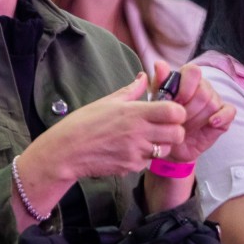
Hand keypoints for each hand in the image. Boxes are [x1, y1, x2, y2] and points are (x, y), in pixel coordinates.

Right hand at [30, 72, 186, 182]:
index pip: (175, 111)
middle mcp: (139, 132)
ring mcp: (136, 151)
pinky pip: (148, 161)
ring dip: (162, 145)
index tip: (170, 112)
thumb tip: (144, 76)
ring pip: (165, 149)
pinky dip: (145, 157)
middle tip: (164, 128)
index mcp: (136, 112)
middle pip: (177, 133)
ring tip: (148, 139)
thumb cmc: (84, 123)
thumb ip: (132, 90)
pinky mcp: (131, 166)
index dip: (177, 112)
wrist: (66, 151)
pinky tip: (131, 150)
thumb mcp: (108, 101)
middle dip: (175, 130)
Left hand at [152, 62, 234, 162]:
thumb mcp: (156, 103)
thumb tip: (159, 63)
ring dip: (197, 119)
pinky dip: (221, 117)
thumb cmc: (163, 122)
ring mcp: (215, 101)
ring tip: (185, 128)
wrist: (170, 146)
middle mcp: (203, 87)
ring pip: (212, 103)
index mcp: (187, 80)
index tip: (175, 103)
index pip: (193, 71)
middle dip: (189, 109)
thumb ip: (159, 83)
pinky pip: (230, 111)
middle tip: (178, 120)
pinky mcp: (224, 116)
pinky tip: (211, 123)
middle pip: (203, 91)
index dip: (185, 87)